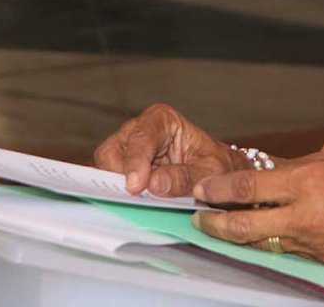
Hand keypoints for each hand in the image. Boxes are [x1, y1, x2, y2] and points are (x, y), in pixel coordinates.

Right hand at [94, 103, 241, 195]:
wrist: (218, 176)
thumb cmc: (215, 167)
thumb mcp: (208, 173)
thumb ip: (183, 178)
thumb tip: (153, 185)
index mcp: (163, 120)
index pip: (141, 137)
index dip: (135, 161)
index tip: (136, 186)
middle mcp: (140, 130)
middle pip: (114, 150)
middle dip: (120, 174)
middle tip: (133, 198)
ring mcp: (127, 149)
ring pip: (106, 165)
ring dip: (116, 185)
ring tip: (136, 202)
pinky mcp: (122, 169)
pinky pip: (107, 180)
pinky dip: (113, 192)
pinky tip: (127, 203)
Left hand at [190, 138, 323, 267]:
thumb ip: (310, 161)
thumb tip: (286, 170)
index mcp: (312, 181)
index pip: (250, 188)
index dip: (218, 190)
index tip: (200, 188)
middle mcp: (309, 216)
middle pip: (244, 226)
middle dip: (215, 222)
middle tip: (198, 215)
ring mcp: (319, 244)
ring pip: (266, 242)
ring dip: (243, 234)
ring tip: (225, 225)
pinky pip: (294, 250)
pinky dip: (277, 240)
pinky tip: (271, 230)